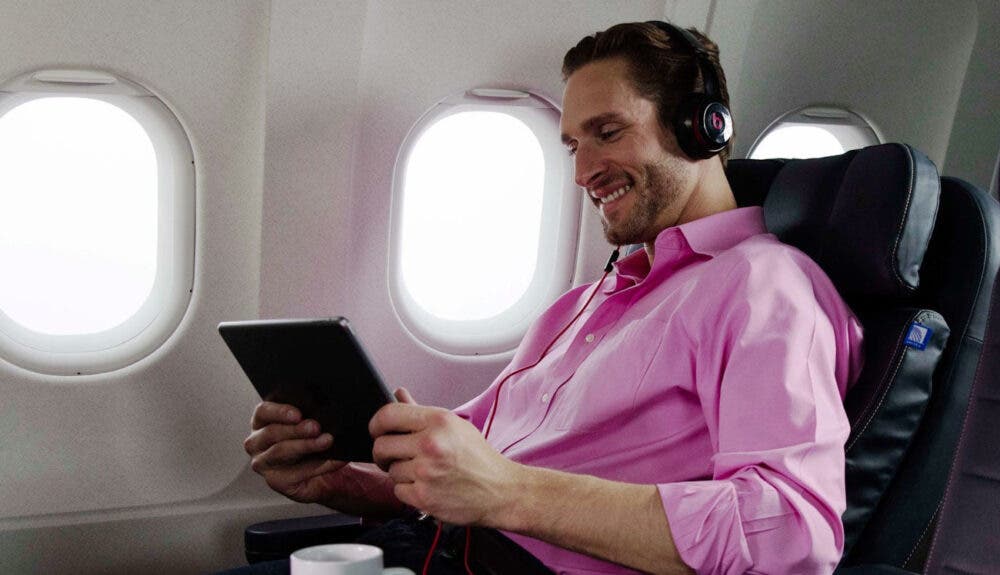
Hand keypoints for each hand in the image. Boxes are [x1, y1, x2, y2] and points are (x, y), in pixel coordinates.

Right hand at [244, 401, 348, 503]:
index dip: (279, 411)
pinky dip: (319, 465)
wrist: (320, 475)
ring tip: (326, 441)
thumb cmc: (311, 444)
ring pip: (281, 451)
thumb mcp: (308, 426)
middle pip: (272, 433)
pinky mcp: (275, 481)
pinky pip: (296, 473)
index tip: (298, 414)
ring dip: (306, 445)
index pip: (263, 412)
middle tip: (315, 427)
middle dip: (296, 429)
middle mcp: (257, 442)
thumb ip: (311, 418)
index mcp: (262, 422)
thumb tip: (326, 416)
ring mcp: (262, 463)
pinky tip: (334, 460)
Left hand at [369, 389, 519, 525]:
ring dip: (401, 472)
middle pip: (381, 445)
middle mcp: (431, 444)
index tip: (376, 430)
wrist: (500, 490)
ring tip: (423, 472)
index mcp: (438, 421)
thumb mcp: (454, 425)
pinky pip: (398, 490)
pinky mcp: (424, 497)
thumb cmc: (478, 457)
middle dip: (383, 452)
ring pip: (390, 470)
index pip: (387, 414)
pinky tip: (427, 486)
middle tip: (394, 455)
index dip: (375, 424)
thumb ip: (420, 411)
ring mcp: (426, 472)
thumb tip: (398, 394)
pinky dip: (408, 490)